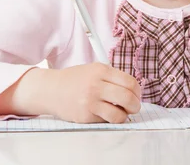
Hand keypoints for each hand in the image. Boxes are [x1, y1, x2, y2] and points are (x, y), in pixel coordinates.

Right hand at [0, 63, 140, 123]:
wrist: (51, 89)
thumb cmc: (74, 80)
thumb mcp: (93, 70)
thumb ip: (112, 77)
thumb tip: (133, 90)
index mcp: (101, 70)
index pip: (130, 82)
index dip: (137, 91)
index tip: (136, 94)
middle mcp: (96, 85)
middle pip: (128, 98)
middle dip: (135, 105)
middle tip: (134, 106)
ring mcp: (90, 101)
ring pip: (119, 114)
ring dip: (125, 116)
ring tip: (122, 113)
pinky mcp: (85, 115)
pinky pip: (106, 120)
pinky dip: (110, 119)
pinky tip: (105, 114)